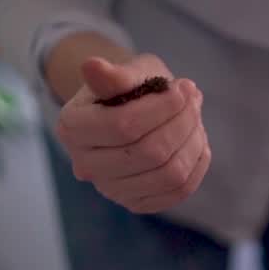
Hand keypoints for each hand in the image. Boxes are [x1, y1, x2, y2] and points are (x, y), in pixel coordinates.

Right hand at [54, 54, 209, 213]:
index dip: (161, 108)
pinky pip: (179, 191)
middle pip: (149, 153)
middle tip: (194, 100)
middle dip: (182, 123)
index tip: (183, 89)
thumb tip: (92, 66)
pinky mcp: (136, 203)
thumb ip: (114, 75)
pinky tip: (195, 140)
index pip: (123, 125)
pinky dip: (196, 163)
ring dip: (193, 142)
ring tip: (195, 117)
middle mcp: (85, 165)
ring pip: (169, 175)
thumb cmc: (128, 88)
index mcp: (73, 127)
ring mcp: (110, 190)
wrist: (129, 112)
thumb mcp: (125, 72)